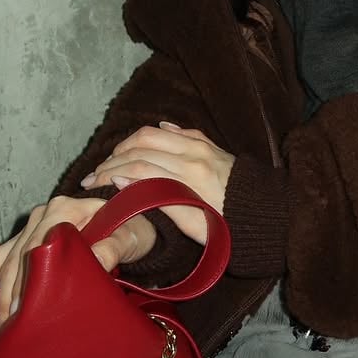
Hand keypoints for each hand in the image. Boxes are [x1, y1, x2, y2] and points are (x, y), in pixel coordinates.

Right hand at [0, 194, 156, 334]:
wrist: (136, 219)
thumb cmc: (134, 231)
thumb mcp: (130, 238)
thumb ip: (113, 248)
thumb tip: (94, 260)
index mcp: (64, 211)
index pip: (36, 253)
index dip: (26, 287)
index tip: (21, 317)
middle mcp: (43, 216)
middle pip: (12, 262)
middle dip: (1, 302)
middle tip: (1, 337)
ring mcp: (32, 226)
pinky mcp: (26, 239)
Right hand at [80, 122, 233, 244]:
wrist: (263, 212)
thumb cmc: (228, 227)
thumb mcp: (192, 225)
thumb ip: (158, 201)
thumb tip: (123, 183)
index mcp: (188, 177)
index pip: (137, 168)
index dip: (111, 175)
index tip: (93, 185)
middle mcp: (192, 154)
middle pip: (139, 148)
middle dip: (111, 160)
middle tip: (94, 175)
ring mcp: (199, 144)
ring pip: (151, 133)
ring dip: (125, 144)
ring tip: (110, 160)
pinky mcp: (205, 141)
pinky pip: (172, 130)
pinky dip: (151, 134)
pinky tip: (139, 142)